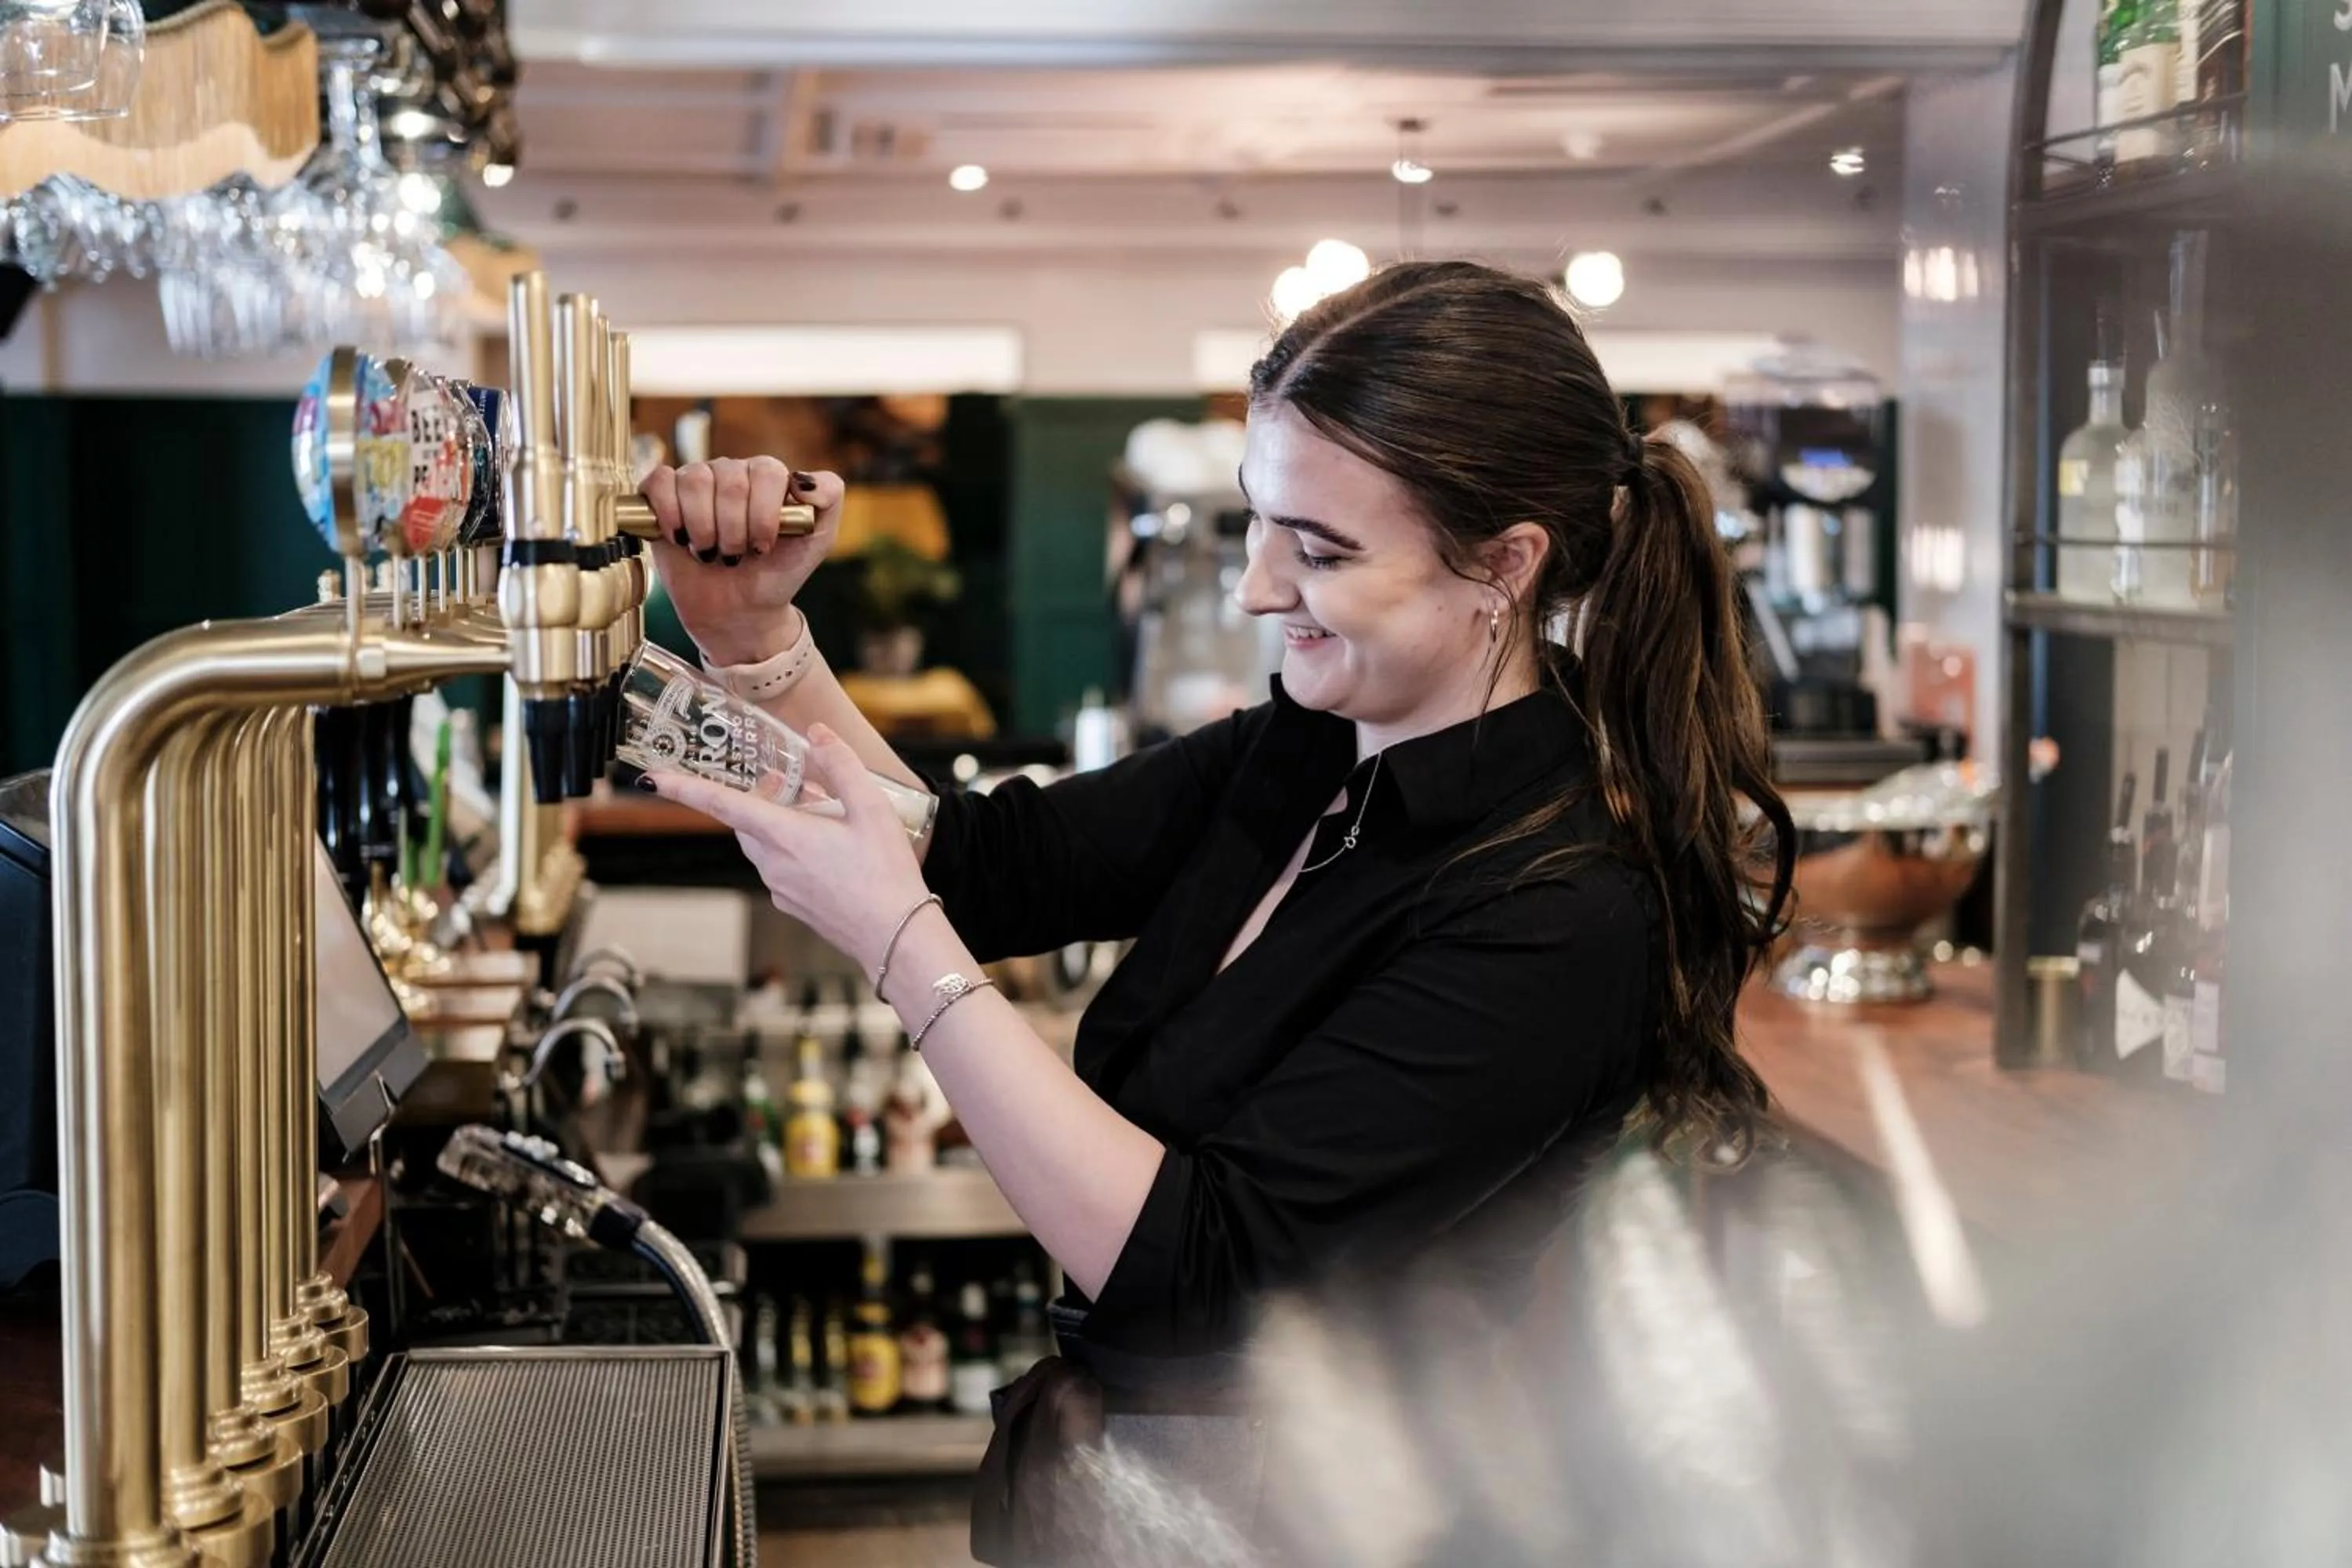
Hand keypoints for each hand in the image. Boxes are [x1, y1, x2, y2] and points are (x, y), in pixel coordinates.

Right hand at [639, 457, 847, 665]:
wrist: (739, 609)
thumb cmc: (777, 572)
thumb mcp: (818, 540)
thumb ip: (828, 499)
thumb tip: (803, 478)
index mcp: (767, 476)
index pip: (766, 472)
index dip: (763, 515)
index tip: (763, 548)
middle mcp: (731, 472)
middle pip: (729, 479)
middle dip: (734, 530)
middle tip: (736, 556)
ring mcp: (695, 481)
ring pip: (694, 480)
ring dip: (703, 528)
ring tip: (710, 552)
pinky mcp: (662, 496)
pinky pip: (660, 481)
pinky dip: (668, 512)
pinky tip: (680, 538)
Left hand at [641, 723, 928, 972]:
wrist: (896, 937)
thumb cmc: (886, 874)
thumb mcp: (872, 809)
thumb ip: (842, 765)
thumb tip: (818, 734)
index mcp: (785, 835)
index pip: (722, 805)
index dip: (685, 788)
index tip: (654, 778)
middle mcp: (773, 863)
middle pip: (746, 821)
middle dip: (757, 798)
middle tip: (788, 782)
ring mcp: (780, 888)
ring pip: (764, 845)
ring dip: (780, 825)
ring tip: (822, 817)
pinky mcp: (792, 905)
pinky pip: (780, 868)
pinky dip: (794, 851)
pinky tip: (832, 852)